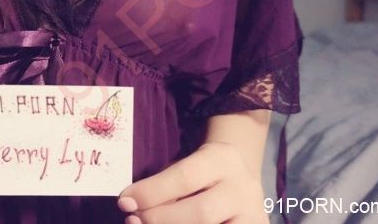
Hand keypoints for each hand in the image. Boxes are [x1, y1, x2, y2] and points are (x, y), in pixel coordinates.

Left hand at [117, 141, 267, 223]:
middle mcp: (243, 188)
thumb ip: (165, 183)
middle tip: (133, 220)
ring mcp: (253, 216)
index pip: (185, 177)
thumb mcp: (188, 165)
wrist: (241, 178)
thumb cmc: (202, 173)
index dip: (151, 192)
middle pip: (200, 212)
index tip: (124, 201)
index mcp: (221, 159)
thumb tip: (132, 204)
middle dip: (160, 219)